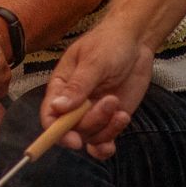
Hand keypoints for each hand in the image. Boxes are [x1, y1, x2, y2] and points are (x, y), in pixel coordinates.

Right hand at [40, 21, 155, 160]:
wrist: (136, 42)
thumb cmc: (109, 43)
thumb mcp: (94, 61)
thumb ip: (78, 86)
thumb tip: (57, 107)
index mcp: (61, 86)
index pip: (49, 115)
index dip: (56, 132)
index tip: (75, 140)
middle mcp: (73, 104)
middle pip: (72, 129)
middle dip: (92, 122)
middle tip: (111, 101)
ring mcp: (91, 113)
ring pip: (90, 137)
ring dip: (106, 129)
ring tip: (121, 109)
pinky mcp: (108, 119)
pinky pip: (102, 142)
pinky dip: (108, 144)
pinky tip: (120, 124)